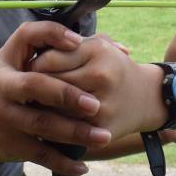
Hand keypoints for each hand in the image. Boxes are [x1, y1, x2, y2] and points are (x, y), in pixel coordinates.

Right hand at [0, 22, 111, 175]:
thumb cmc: (31, 85)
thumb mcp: (39, 62)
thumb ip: (73, 51)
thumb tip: (122, 49)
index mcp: (8, 57)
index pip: (26, 34)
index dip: (51, 35)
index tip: (79, 42)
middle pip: (33, 84)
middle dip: (66, 94)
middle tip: (95, 105)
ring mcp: (0, 114)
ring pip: (41, 123)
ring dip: (74, 132)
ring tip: (103, 137)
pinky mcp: (7, 141)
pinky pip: (39, 154)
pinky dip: (62, 161)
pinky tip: (83, 166)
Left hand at [29, 36, 164, 140]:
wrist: (146, 97)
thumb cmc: (111, 67)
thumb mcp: (95, 47)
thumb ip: (66, 46)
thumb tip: (30, 61)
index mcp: (96, 50)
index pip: (48, 59)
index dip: (35, 66)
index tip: (31, 70)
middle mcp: (101, 75)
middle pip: (49, 84)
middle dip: (36, 89)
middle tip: (29, 91)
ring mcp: (102, 104)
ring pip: (54, 109)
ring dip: (42, 109)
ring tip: (37, 106)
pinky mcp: (100, 129)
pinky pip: (67, 129)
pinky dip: (56, 127)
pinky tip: (51, 122)